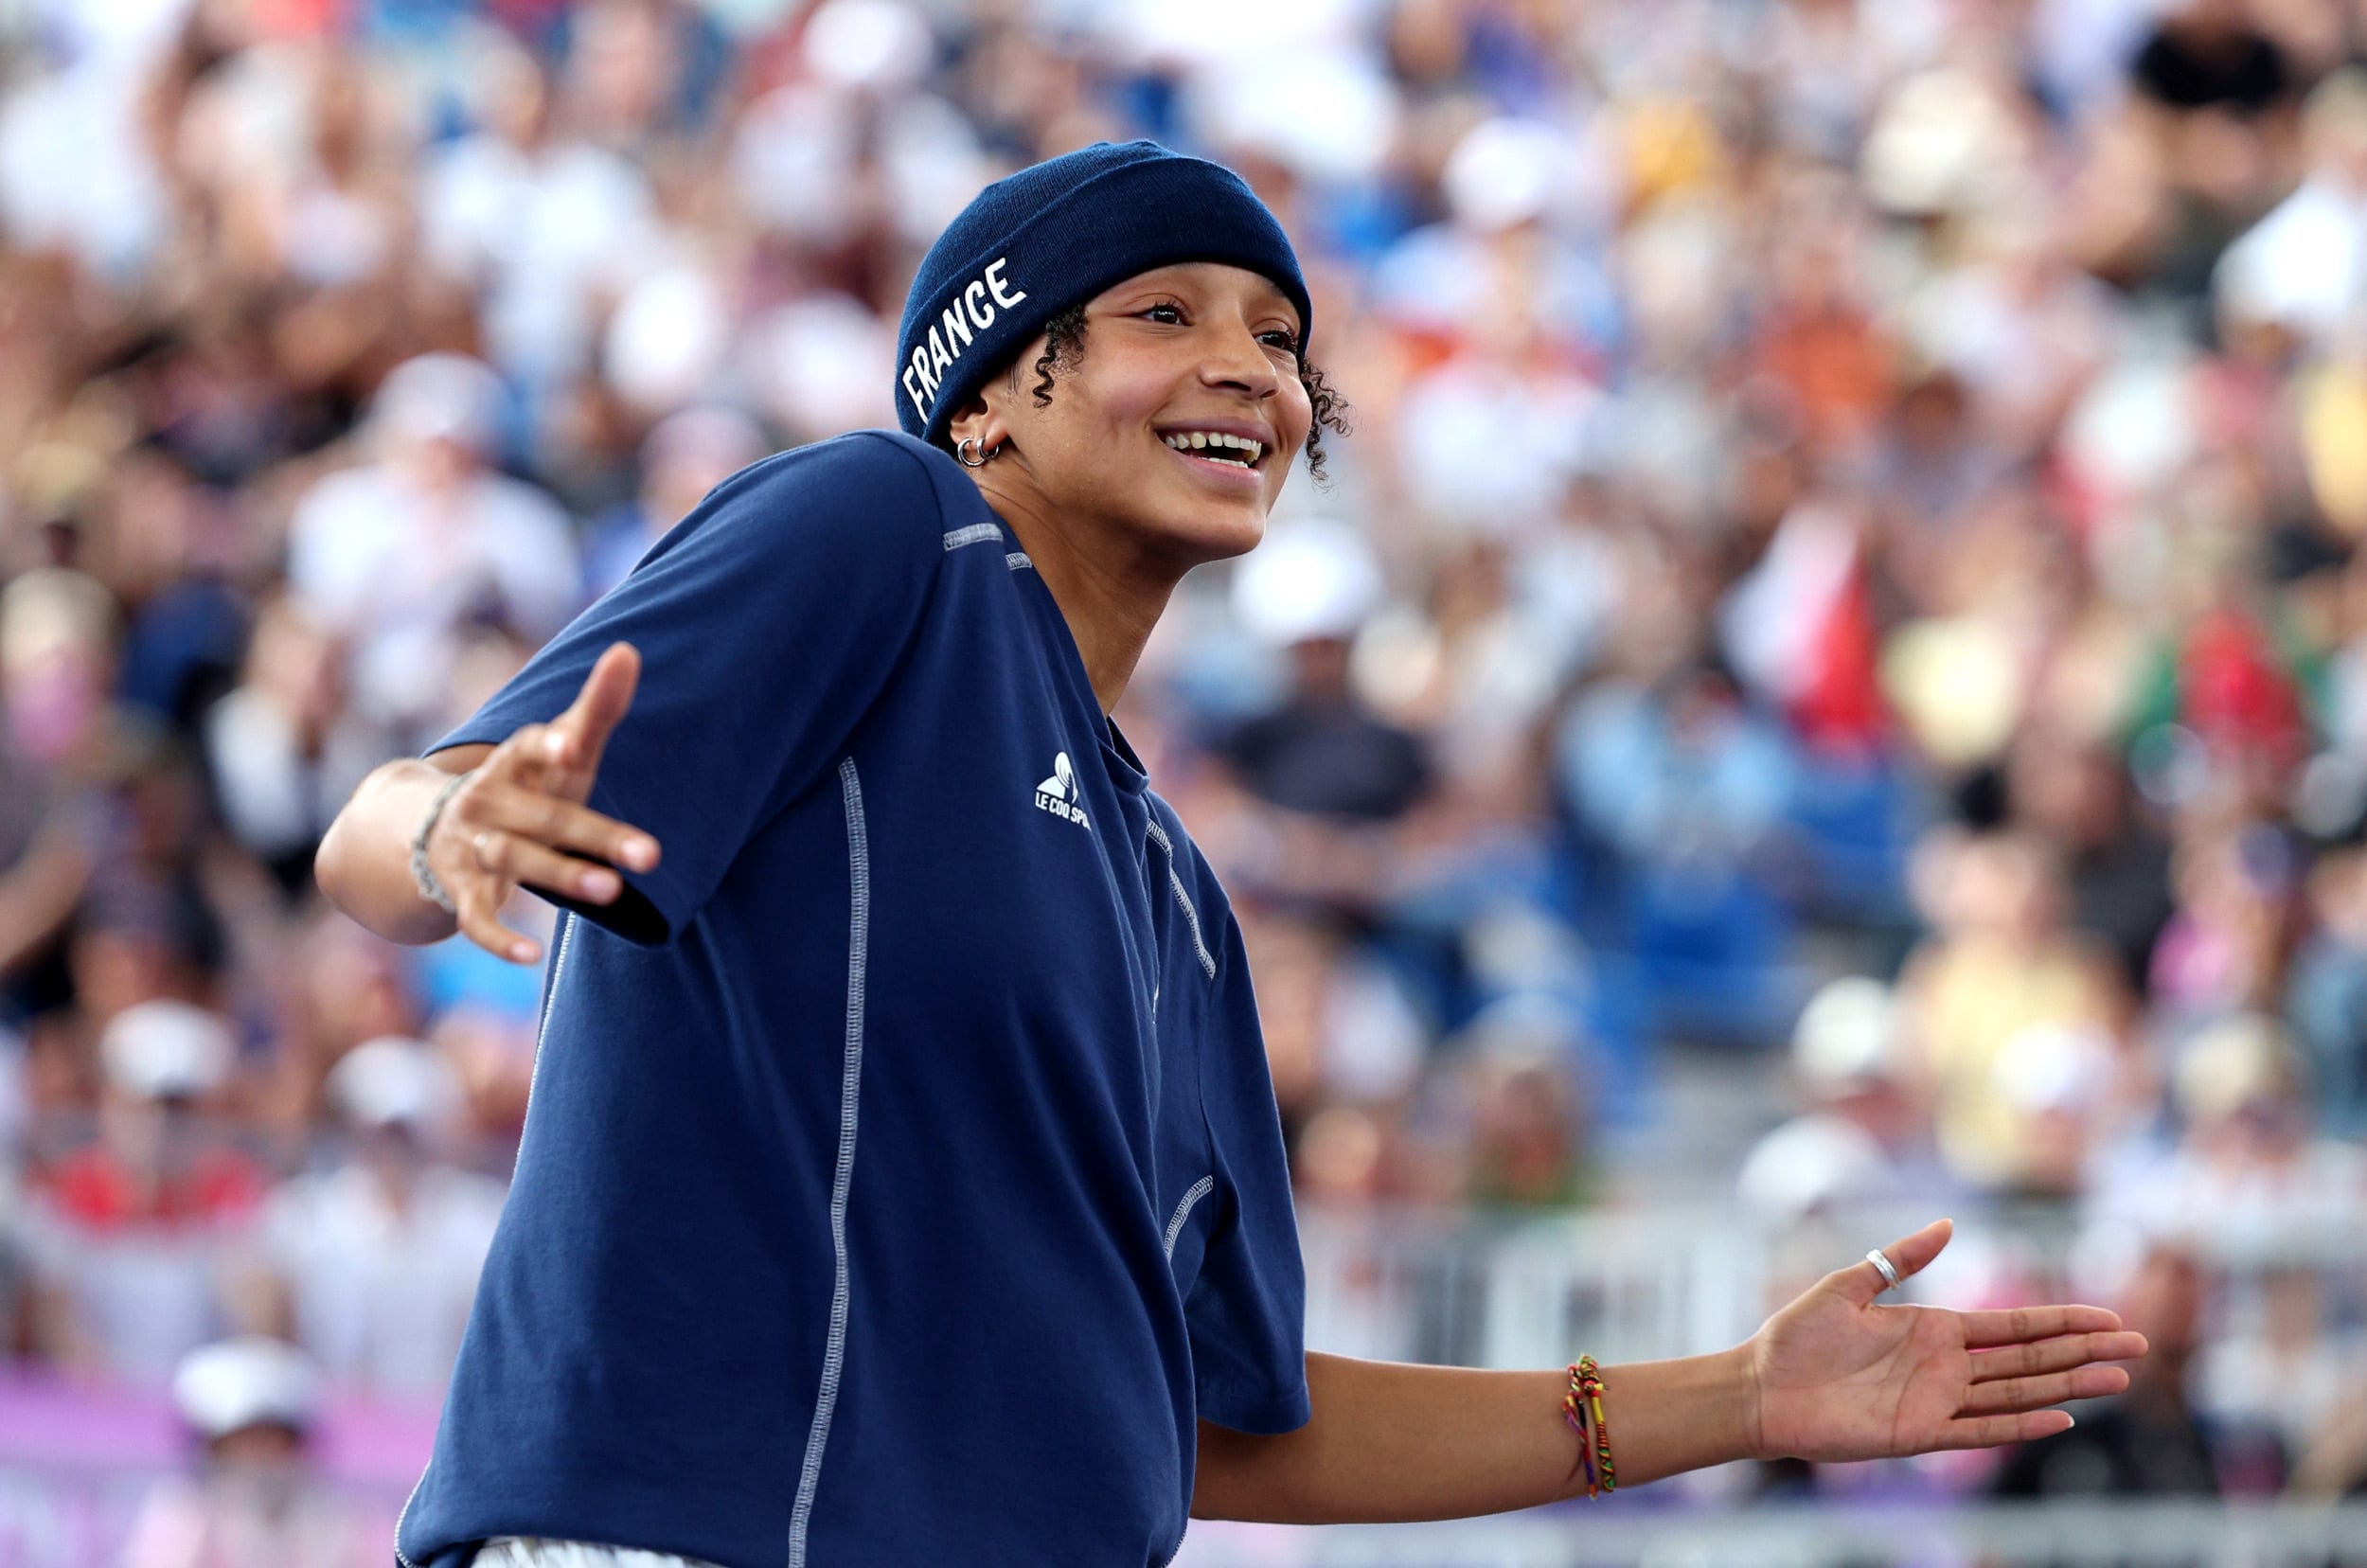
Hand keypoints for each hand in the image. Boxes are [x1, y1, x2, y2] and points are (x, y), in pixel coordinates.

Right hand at [426, 641, 661, 963]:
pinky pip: (473, 919)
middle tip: (650, 853)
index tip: (576, 744)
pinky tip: (531, 957)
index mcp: (511, 762)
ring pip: (514, 861)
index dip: (551, 745)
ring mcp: (468, 847)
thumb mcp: (561, 752)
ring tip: (613, 892)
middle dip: (592, 833)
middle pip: (542, 817)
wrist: (434, 831)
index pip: (528, 747)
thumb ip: (596, 708)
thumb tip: (630, 649)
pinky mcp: (458, 891)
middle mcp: (486, 801)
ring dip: (561, 874)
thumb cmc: (526, 785)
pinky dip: (498, 939)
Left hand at [1739, 1218, 2148, 1461]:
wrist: (1759, 1386)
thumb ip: (1900, 1259)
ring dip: (2068, 1386)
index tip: (2108, 1317)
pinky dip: (2020, 1425)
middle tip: (2139, 1346)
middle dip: (2084, 1351)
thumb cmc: (1795, 1336)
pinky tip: (2060, 1417)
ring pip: (2019, 1392)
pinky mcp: (1919, 1434)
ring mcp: (1938, 1401)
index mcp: (1935, 1328)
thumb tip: (1948, 1223)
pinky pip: (1981, 1430)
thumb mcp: (1848, 1284)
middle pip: (2031, 1359)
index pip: (2014, 1325)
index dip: (2061, 1321)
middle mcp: (1946, 1367)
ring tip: (2119, 1379)